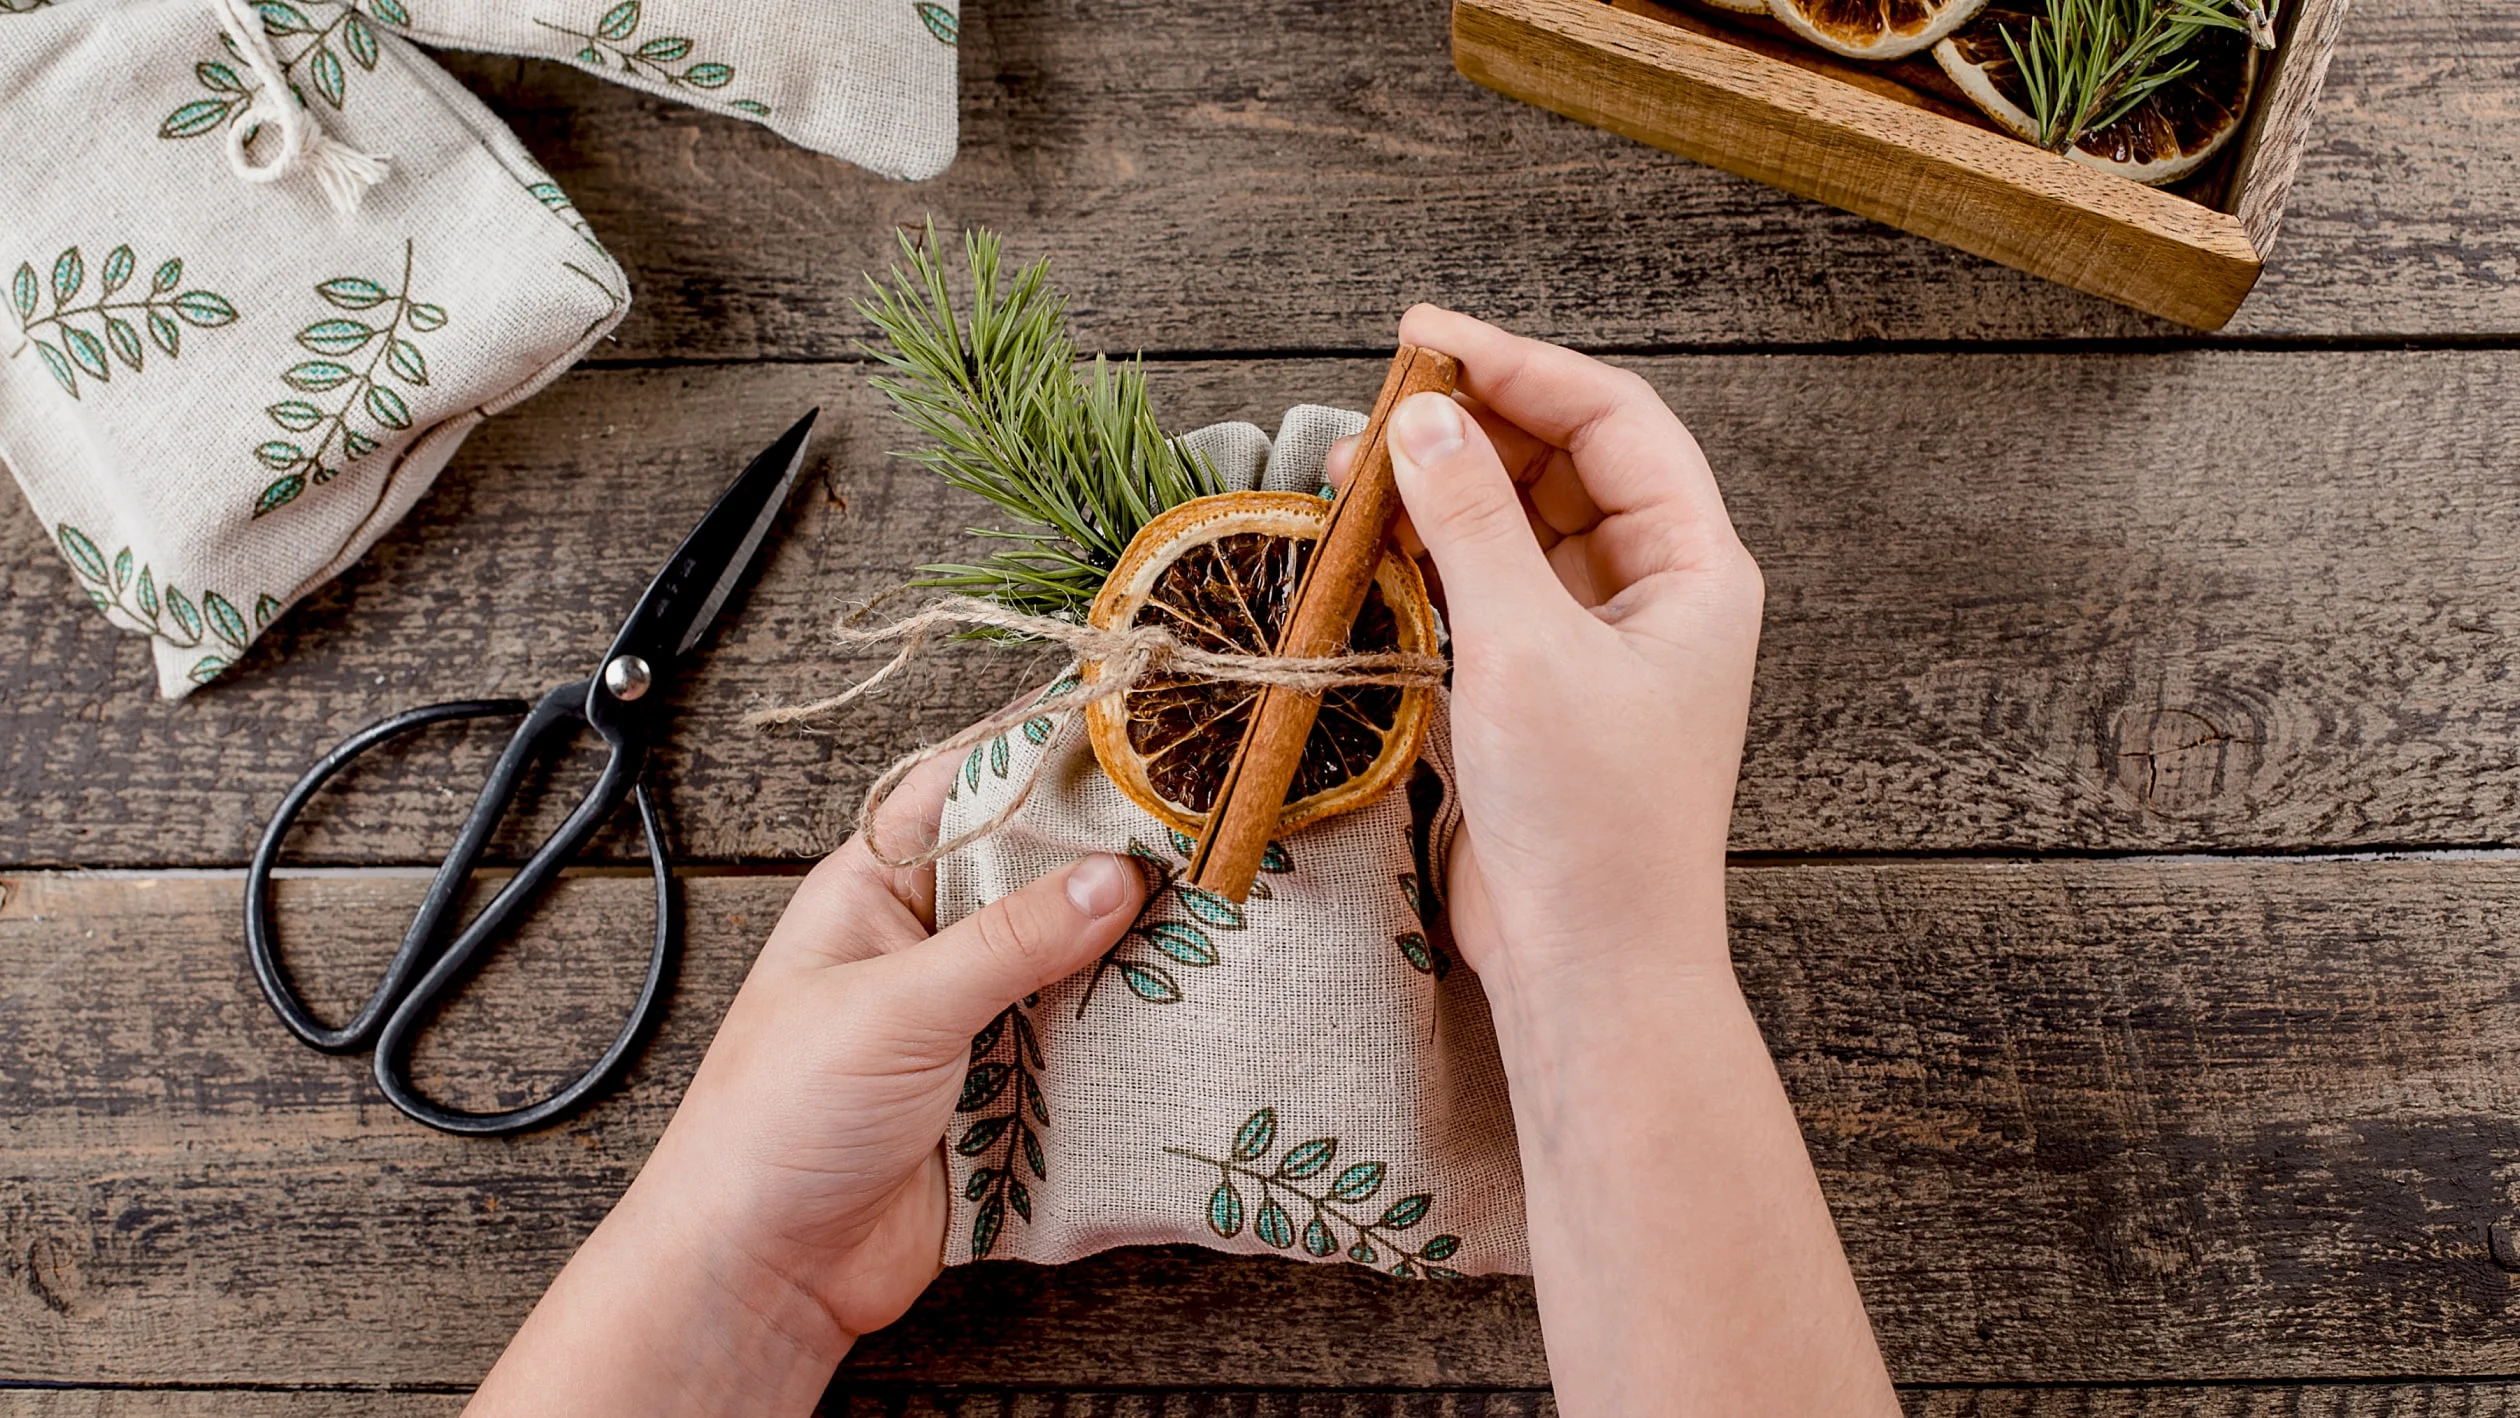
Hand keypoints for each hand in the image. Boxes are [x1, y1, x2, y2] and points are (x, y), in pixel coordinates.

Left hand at [465, 751, 1149, 1416]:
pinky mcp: (1007, 1092)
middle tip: (1206, 832)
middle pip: (1036, 874)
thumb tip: (1116, 876)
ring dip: (1133, 950)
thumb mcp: (897, 1008)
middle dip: (1114, 859)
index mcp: (875, 890)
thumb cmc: (781, 1121)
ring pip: (1071, 960)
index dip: (1043, 757)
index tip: (1135, 735)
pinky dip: (1132, 1034)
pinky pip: (1083, 1046)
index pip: (966, 788)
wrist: (766, 1273)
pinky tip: (1193, 1014)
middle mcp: (928, 943)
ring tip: (1222, 916)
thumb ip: (1009, 941)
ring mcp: (971, 1019)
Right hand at [1329, 305, 1763, 1001]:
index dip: (1520, 366)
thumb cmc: (1590, 820)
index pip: (1613, 421)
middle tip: (1379, 400)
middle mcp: (1652, 595)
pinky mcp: (1538, 696)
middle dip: (1476, 425)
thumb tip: (1422, 419)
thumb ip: (1472, 523)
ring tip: (1355, 467)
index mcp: (1693, 569)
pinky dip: (1431, 563)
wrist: (1590, 972)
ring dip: (1444, 493)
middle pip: (1565, 464)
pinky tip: (1370, 545)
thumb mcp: (1525, 652)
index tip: (1424, 338)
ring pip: (1518, 529)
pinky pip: (1484, 595)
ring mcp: (1594, 646)